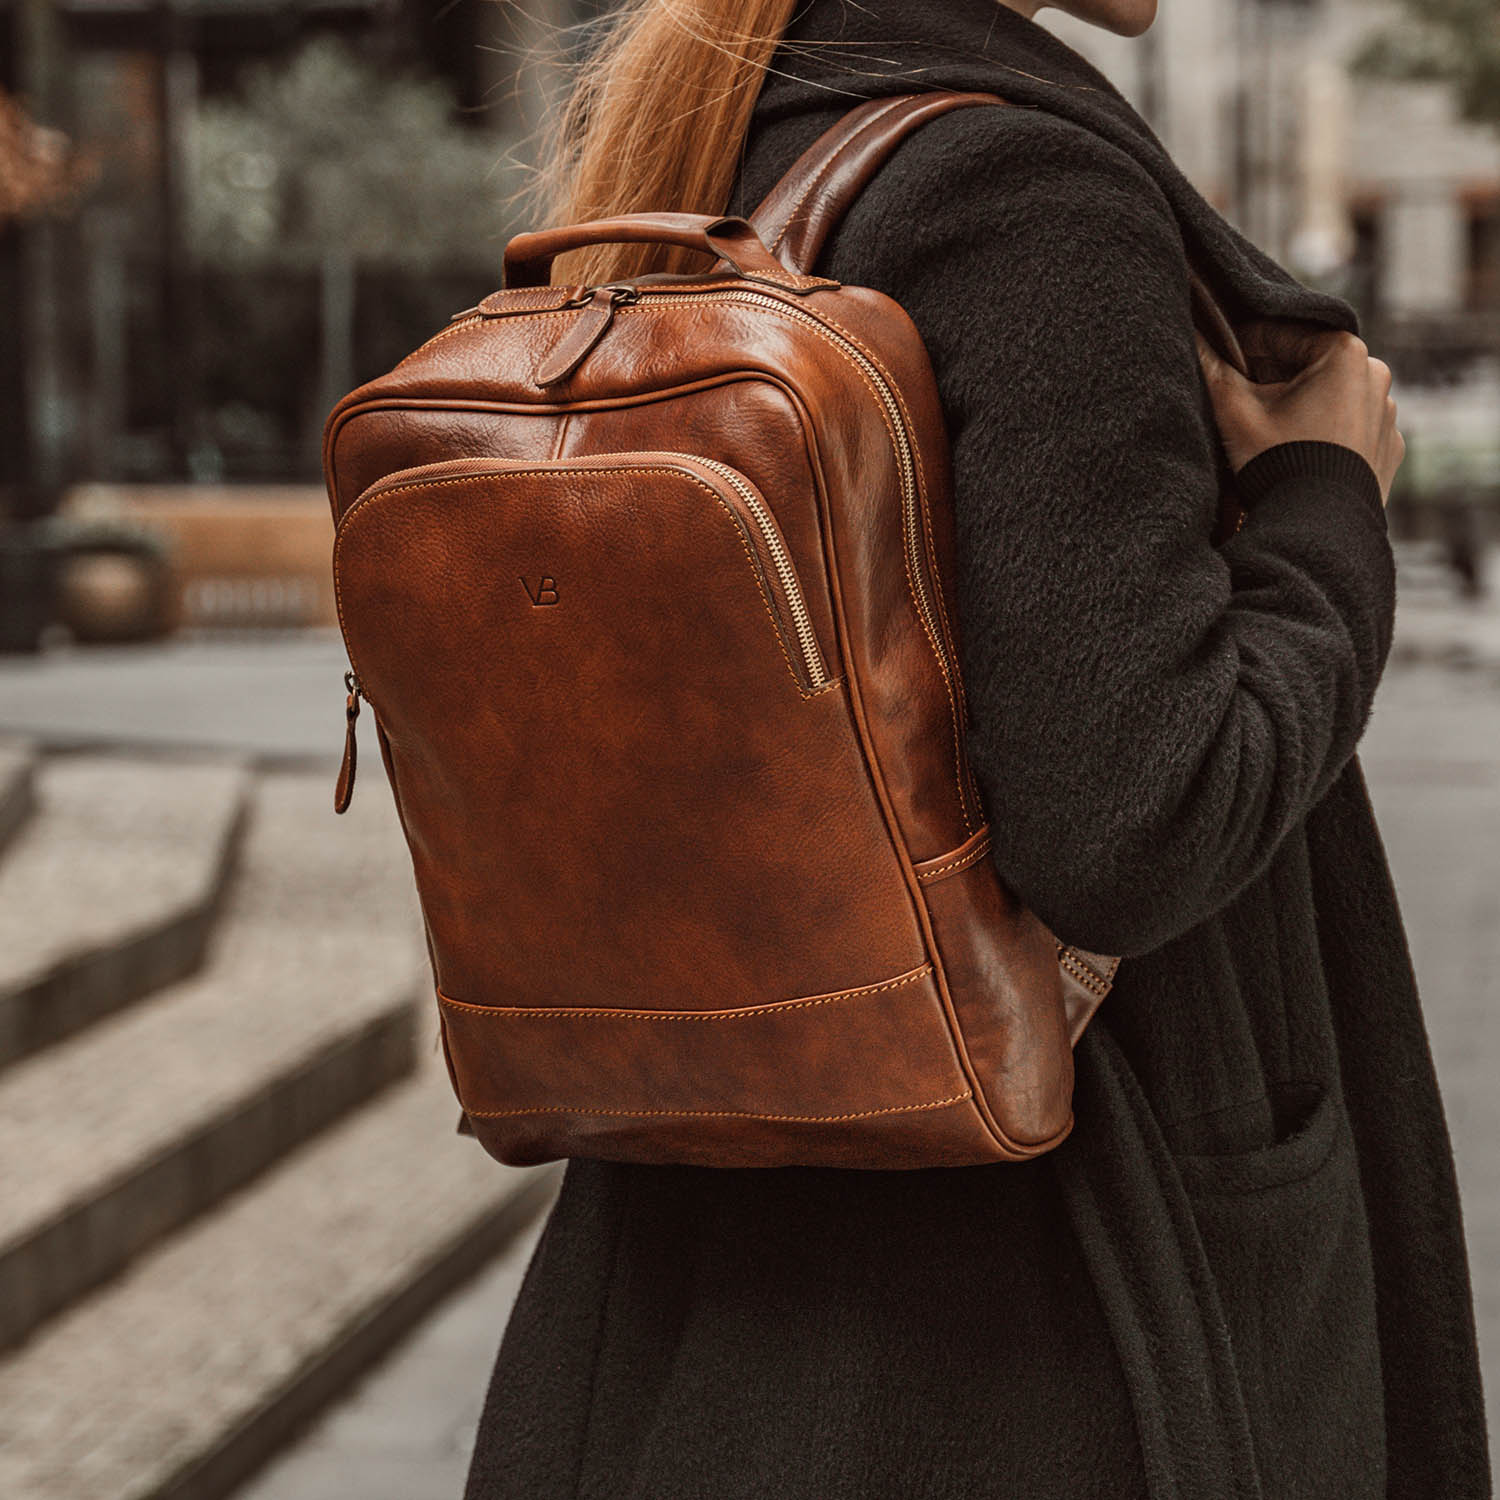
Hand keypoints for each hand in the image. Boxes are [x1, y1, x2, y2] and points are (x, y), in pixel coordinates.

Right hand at [1196, 321, 1404, 505]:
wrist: (1317, 529)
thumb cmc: (1277, 463)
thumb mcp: (1235, 411)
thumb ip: (1211, 368)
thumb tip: (1190, 335)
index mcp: (1345, 353)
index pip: (1282, 334)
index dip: (1242, 345)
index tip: (1219, 359)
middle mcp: (1376, 376)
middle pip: (1308, 365)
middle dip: (1273, 378)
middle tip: (1239, 399)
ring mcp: (1387, 415)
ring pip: (1331, 396)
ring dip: (1300, 404)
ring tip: (1268, 431)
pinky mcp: (1387, 449)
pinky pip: (1350, 428)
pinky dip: (1325, 432)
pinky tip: (1298, 451)